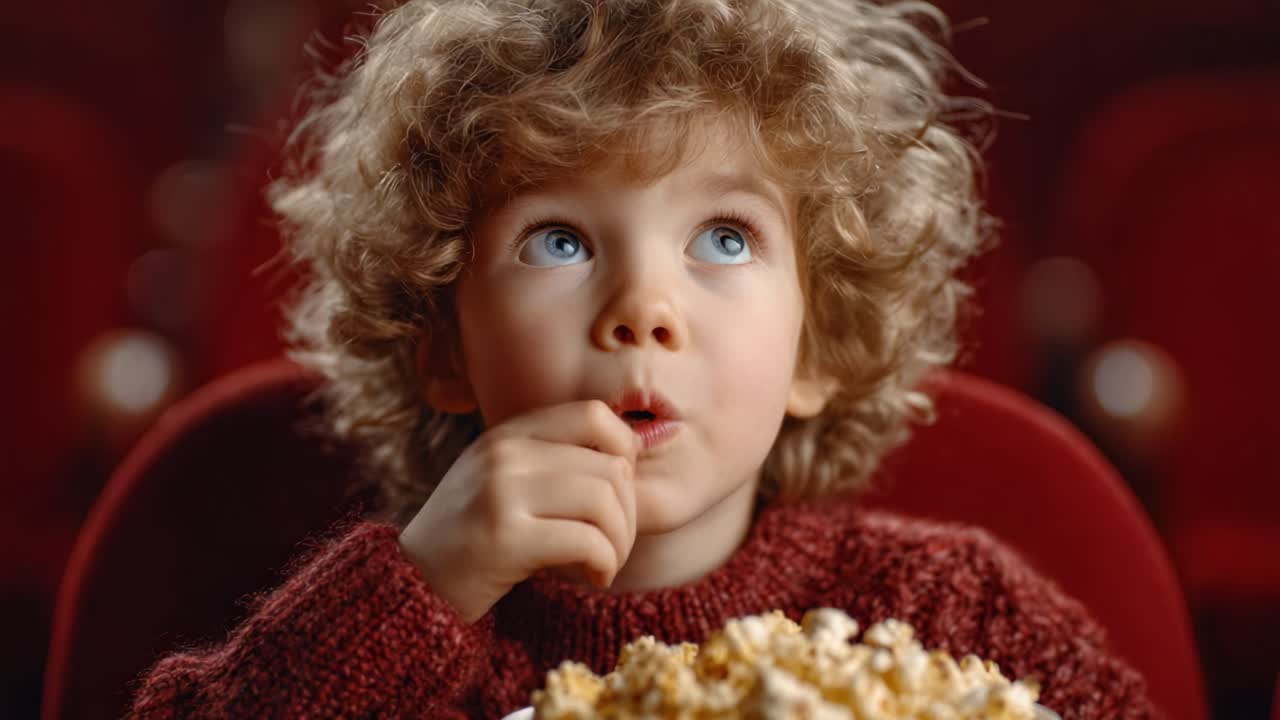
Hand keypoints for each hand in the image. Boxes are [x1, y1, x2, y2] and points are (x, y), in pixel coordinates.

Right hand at [398, 400, 639, 623]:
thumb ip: (553, 461)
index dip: (625, 451)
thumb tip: (634, 452)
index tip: (618, 493)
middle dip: (628, 513)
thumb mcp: (505, 482)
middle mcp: (504, 454)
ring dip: (620, 542)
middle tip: (614, 545)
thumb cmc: (474, 538)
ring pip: (604, 501)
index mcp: (508, 434)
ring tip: (604, 563)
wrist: (411, 584)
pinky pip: (588, 541)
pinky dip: (605, 564)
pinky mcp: (504, 538)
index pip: (594, 414)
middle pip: (610, 466)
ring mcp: (501, 492)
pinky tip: (593, 577)